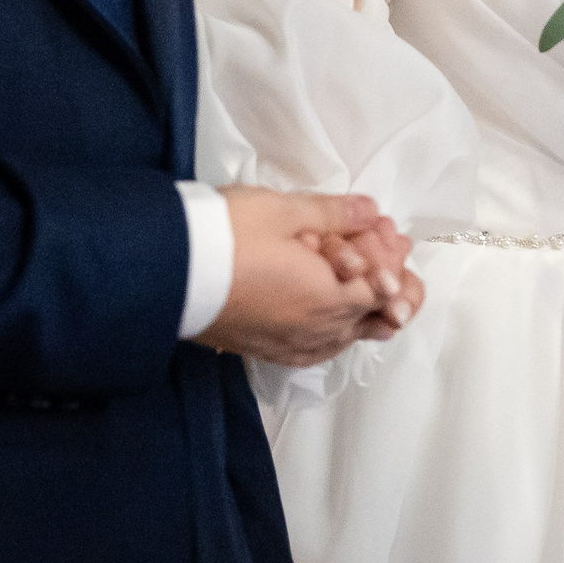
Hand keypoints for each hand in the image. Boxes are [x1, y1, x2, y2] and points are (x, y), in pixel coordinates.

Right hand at [198, 189, 421, 366]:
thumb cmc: (229, 235)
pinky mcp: (269, 352)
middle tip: (379, 255)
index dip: (392, 261)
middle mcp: (319, 330)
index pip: (386, 290)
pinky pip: (318, 351)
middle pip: (373, 318)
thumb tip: (371, 210)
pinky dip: (333, 334)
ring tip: (360, 287)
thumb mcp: (284, 211)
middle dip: (383, 285)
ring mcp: (294, 345)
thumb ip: (334, 213)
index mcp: (330, 296)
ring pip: (347, 337)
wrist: (171, 272)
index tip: (387, 235)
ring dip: (360, 312)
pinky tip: (327, 322)